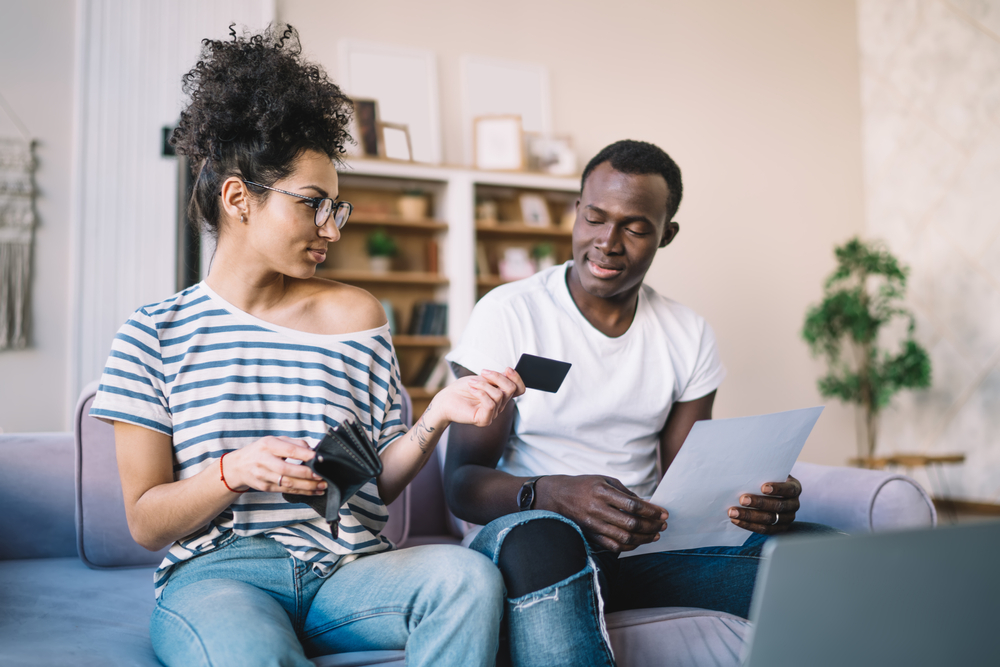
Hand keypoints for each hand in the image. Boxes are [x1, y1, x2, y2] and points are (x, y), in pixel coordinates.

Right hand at [222, 436, 326, 494]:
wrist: (238, 466)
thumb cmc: (261, 451)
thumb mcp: (274, 440)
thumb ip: (294, 443)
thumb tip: (312, 451)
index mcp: (268, 445)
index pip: (289, 450)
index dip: (305, 455)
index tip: (319, 458)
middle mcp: (263, 460)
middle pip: (287, 470)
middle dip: (307, 474)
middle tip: (322, 475)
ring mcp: (263, 475)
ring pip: (287, 483)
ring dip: (307, 486)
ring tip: (322, 485)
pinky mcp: (265, 487)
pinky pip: (286, 491)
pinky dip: (301, 492)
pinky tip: (313, 491)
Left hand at [434, 368, 524, 427]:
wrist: (445, 400)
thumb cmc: (462, 389)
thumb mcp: (482, 379)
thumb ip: (497, 378)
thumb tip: (508, 373)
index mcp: (500, 396)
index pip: (519, 389)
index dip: (517, 378)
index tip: (507, 369)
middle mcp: (499, 406)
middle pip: (511, 389)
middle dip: (497, 377)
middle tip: (483, 372)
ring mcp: (493, 414)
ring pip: (499, 395)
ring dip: (483, 384)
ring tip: (471, 383)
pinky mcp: (485, 420)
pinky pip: (491, 404)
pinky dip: (481, 393)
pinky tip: (472, 390)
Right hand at [539, 475, 668, 552]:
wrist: (557, 496)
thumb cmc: (584, 485)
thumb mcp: (604, 481)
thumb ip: (625, 492)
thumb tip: (647, 505)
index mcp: (602, 491)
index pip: (633, 505)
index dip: (651, 511)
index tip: (663, 513)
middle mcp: (597, 509)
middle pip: (631, 522)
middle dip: (651, 525)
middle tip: (663, 525)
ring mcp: (593, 524)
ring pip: (624, 537)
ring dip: (643, 538)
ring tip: (655, 535)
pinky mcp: (590, 535)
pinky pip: (613, 546)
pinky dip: (628, 546)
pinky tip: (638, 542)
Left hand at [728, 475, 800, 534]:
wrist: (773, 491)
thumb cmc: (769, 478)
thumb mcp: (770, 473)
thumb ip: (763, 473)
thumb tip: (745, 473)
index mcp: (795, 488)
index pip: (789, 490)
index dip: (777, 489)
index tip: (762, 487)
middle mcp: (794, 504)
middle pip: (778, 506)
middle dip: (759, 503)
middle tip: (742, 499)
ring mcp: (788, 518)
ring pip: (769, 520)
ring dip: (749, 516)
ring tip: (733, 512)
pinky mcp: (779, 528)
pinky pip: (764, 529)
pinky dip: (748, 525)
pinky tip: (736, 520)